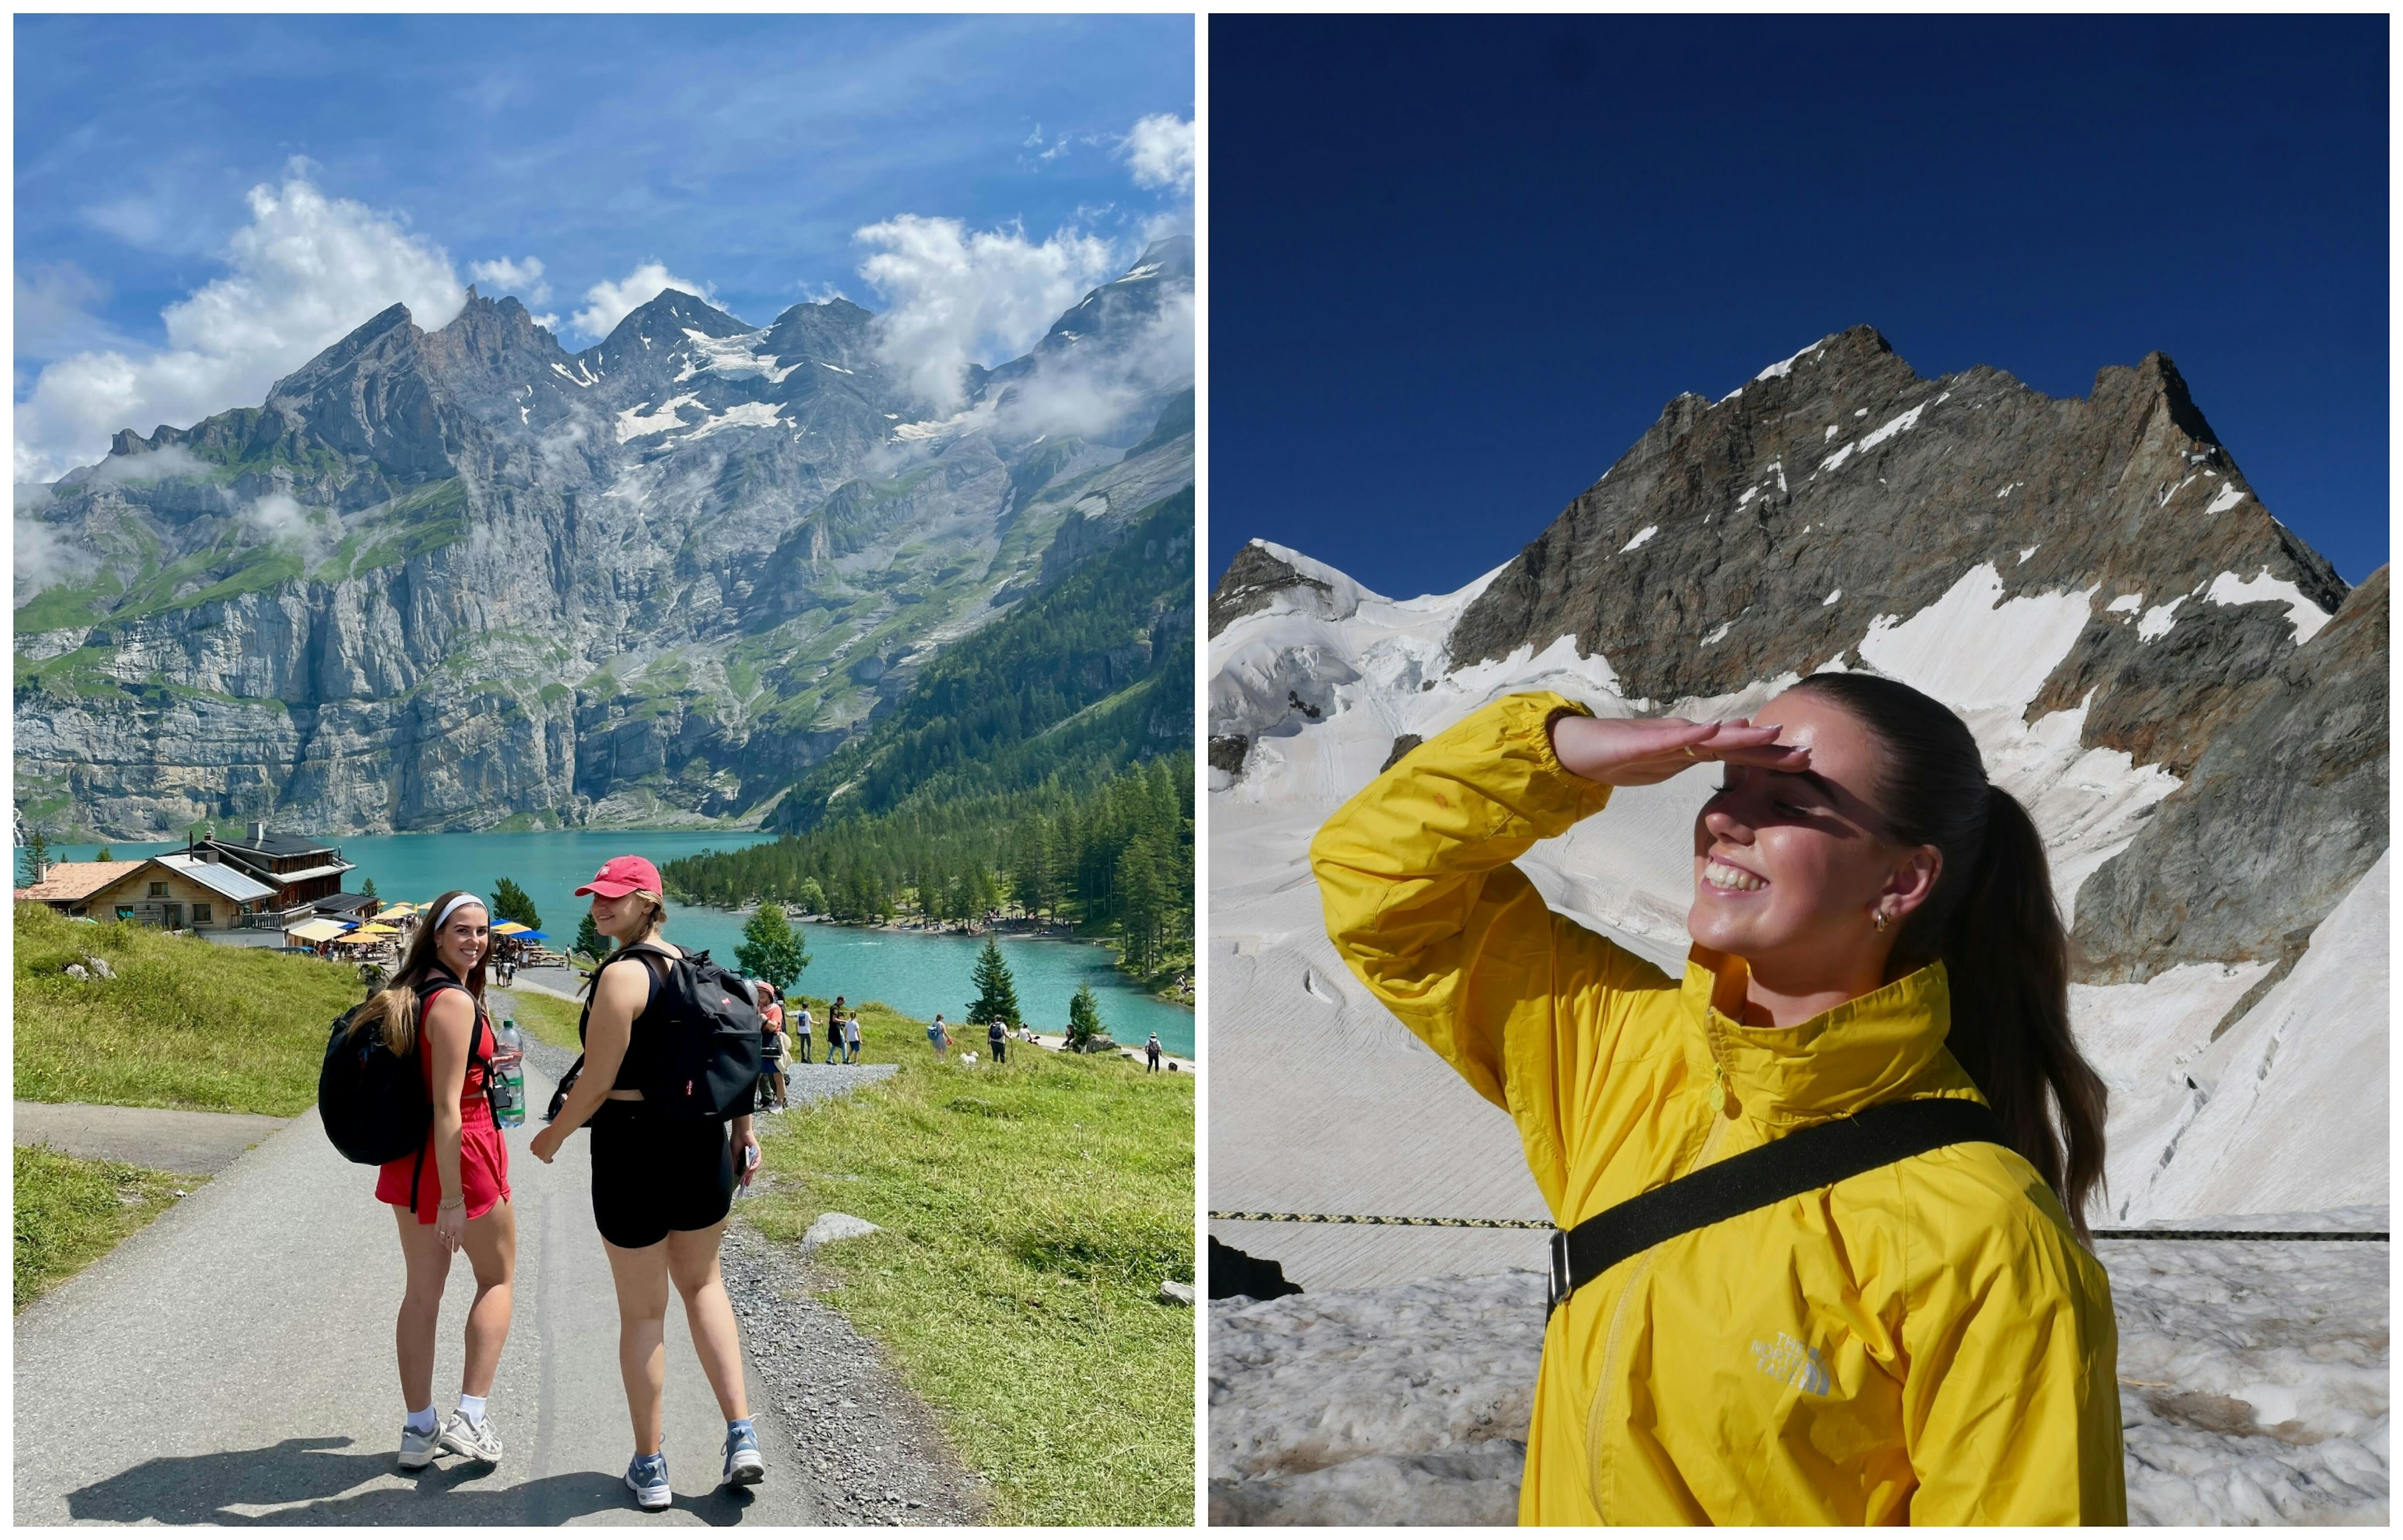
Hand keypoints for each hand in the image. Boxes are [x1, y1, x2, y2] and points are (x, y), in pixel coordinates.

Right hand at [436, 1201, 466, 1252]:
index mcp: (459, 1228)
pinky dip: (437, 1237)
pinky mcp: (438, 1223)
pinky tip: (439, 1238)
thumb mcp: (464, 1220)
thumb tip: (460, 1239)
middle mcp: (451, 1229)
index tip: (455, 1250)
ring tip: (444, 1244)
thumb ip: (462, 1230)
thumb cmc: (460, 1209)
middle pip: (448, 1241)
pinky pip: (436, 1233)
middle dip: (449, 1246)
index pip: (457, 1242)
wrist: (451, 1200)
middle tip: (449, 1248)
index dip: (456, 1247)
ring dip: (443, 1242)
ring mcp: (443, 1226)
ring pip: (441, 1238)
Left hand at [529, 1125, 560, 1164]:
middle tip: (546, 1153)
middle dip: (540, 1153)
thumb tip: (546, 1139)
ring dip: (544, 1157)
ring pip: (541, 1157)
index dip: (537, 1149)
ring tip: (549, 1157)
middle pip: (536, 1153)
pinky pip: (546, 1161)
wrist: (555, 1133)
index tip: (541, 1149)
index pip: (532, 1148)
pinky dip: (548, 1161)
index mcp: (534, 1142)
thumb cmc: (551, 1131)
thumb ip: (542, 1139)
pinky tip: (551, 1160)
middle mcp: (535, 1148)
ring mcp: (539, 1153)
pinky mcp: (545, 1156)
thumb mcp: (543, 1134)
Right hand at [733, 1128, 760, 1187]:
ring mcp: (754, 1155)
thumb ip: (735, 1164)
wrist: (739, 1132)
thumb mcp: (733, 1155)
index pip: (745, 1170)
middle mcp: (750, 1158)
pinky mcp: (758, 1151)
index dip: (743, 1177)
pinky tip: (750, 1170)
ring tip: (746, 1179)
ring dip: (751, 1173)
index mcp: (744, 1158)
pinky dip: (754, 1166)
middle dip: (748, 1178)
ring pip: (754, 1166)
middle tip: (745, 1185)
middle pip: (751, 1170)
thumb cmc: (736, 1141)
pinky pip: (757, 1161)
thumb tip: (735, 1173)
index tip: (740, 1184)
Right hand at [1550, 712, 1810, 787]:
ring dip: (1742, 738)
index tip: (1804, 763)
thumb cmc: (1618, 755)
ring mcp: (1666, 738)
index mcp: (1691, 749)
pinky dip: (1693, 735)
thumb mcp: (1664, 763)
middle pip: (1734, 745)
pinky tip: (1712, 730)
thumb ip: (1693, 755)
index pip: (1738, 755)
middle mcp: (1685, 738)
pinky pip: (1671, 738)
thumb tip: (1725, 746)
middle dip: (1770, 751)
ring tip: (1771, 734)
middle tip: (1807, 755)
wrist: (1576, 748)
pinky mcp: (1642, 740)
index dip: (1770, 759)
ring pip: (1710, 739)